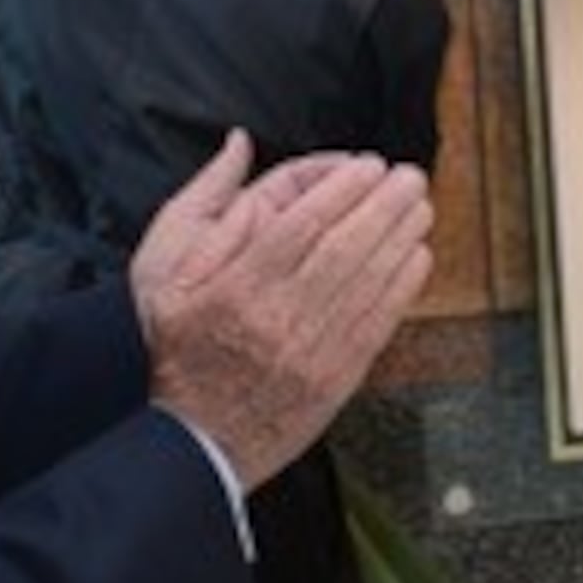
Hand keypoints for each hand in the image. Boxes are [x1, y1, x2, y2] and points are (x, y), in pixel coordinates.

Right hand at [133, 135, 432, 494]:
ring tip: (420, 207)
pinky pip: (378, 324)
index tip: (369, 165)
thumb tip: (239, 144)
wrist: (195, 438)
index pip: (300, 225)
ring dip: (401, 240)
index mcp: (235, 287)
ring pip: (368, 284)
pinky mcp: (336, 379)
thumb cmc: (176, 344)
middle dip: (384, 207)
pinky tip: (417, 258)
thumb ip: (203, 200)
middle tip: (410, 177)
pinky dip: (402, 288)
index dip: (341, 190)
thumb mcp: (162, 266)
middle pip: (344, 249)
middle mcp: (277, 317)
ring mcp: (311, 352)